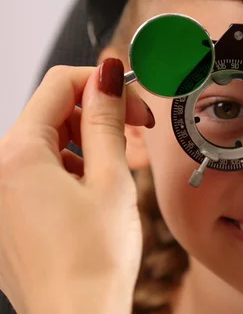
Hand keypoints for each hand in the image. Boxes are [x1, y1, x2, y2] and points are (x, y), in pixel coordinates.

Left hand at [0, 59, 154, 312]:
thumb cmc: (94, 260)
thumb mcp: (111, 179)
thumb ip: (107, 120)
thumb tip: (106, 76)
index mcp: (17, 155)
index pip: (58, 85)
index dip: (101, 84)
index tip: (131, 99)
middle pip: (50, 113)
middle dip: (95, 114)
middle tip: (135, 131)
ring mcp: (1, 194)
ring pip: (47, 143)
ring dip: (86, 142)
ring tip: (120, 166)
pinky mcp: (10, 214)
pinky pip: (38, 171)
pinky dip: (71, 168)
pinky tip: (97, 189)